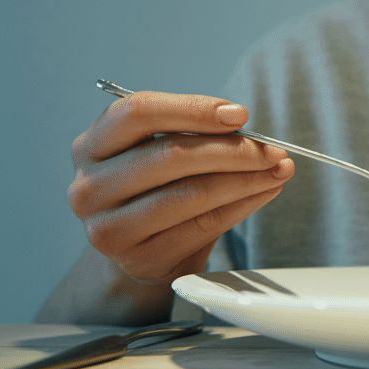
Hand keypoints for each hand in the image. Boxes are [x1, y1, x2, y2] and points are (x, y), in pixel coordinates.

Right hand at [68, 91, 293, 285]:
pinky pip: (203, 226)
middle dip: (233, 149)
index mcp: (92, 146)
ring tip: (278, 169)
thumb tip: (240, 122)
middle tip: (273, 148)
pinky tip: (264, 192)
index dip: (194, 109)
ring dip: (245, 179)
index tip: (240, 114)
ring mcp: (109, 229)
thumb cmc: (156, 188)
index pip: (138, 113)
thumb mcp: (159, 151)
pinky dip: (242, 205)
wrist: (139, 249)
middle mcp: (90, 187)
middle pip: (170, 154)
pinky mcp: (139, 260)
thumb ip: (191, 133)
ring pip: (190, 194)